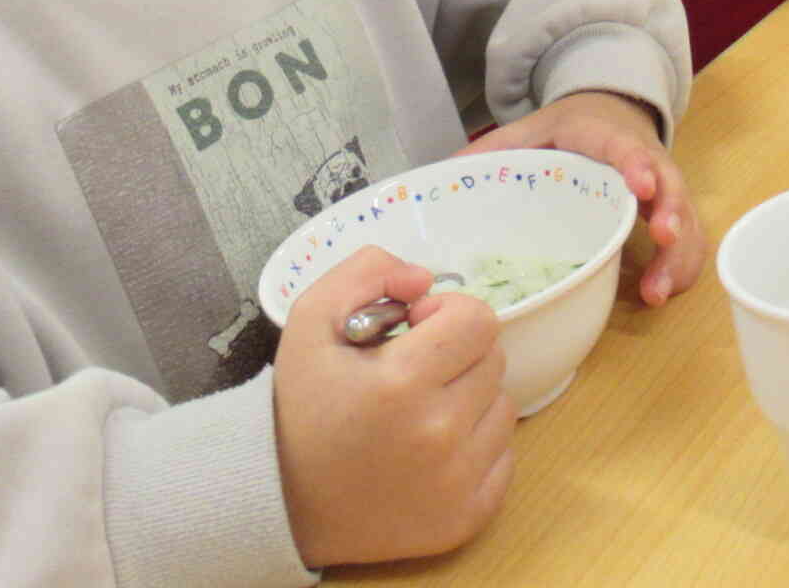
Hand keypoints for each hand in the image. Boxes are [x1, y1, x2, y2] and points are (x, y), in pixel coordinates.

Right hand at [275, 246, 515, 566]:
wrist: (285, 506)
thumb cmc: (301, 410)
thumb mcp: (310, 321)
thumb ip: (365, 272)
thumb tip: (424, 279)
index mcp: (401, 381)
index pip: (478, 320)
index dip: (448, 312)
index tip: (416, 328)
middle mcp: (439, 433)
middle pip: (494, 359)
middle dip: (458, 353)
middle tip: (414, 371)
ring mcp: (459, 481)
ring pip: (502, 405)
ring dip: (470, 398)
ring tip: (421, 411)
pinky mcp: (469, 517)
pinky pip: (504, 455)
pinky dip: (477, 445)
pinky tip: (433, 450)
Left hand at [460, 92, 702, 306]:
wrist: (609, 109)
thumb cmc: (568, 128)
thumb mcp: (529, 129)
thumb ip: (492, 149)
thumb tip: (445, 173)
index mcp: (606, 137)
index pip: (628, 147)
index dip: (638, 165)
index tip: (641, 188)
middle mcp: (646, 163)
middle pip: (671, 188)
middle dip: (672, 218)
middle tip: (663, 243)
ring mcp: (663, 191)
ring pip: (687, 221)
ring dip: (678, 257)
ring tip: (657, 294)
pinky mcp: (670, 213)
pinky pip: (687, 241)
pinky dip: (681, 268)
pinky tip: (661, 295)